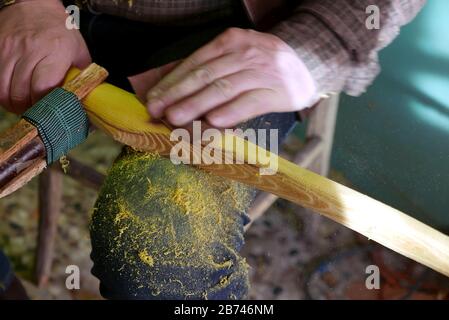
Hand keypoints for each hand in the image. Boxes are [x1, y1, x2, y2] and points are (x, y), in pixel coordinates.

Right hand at [0, 0, 90, 113]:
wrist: (34, 5)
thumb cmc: (60, 33)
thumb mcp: (79, 53)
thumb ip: (82, 79)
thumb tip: (87, 105)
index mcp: (55, 52)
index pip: (42, 87)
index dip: (44, 105)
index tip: (50, 111)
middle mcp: (29, 50)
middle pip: (20, 93)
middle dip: (28, 109)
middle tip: (37, 113)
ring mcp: (8, 49)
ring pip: (3, 90)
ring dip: (13, 104)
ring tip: (24, 105)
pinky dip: (2, 93)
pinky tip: (13, 93)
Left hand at [141, 28, 318, 127]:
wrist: (307, 66)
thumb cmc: (263, 65)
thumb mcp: (238, 55)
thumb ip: (210, 67)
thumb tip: (172, 87)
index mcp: (231, 41)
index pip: (195, 63)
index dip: (172, 82)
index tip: (153, 98)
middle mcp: (245, 53)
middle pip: (205, 75)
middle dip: (177, 94)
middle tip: (157, 110)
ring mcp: (262, 72)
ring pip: (223, 89)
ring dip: (196, 105)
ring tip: (175, 118)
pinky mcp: (276, 92)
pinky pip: (249, 102)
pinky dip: (230, 112)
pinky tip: (213, 121)